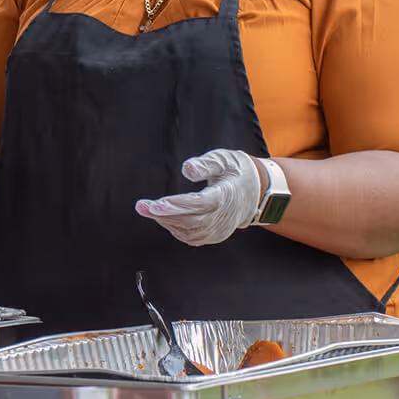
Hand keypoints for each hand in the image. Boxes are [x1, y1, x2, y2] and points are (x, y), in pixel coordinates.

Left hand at [135, 148, 260, 246]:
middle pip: (191, 221)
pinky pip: (192, 237)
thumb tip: (187, 168)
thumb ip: (205, 164)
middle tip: (142, 206)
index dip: (177, 205)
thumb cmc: (236, 173)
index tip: (156, 203)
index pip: (199, 204)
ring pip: (190, 232)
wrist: (256, 192)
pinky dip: (175, 229)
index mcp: (226, 196)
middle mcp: (223, 217)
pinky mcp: (215, 235)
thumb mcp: (224, 160)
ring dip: (166, 222)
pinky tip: (163, 218)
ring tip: (148, 209)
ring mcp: (219, 229)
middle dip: (163, 215)